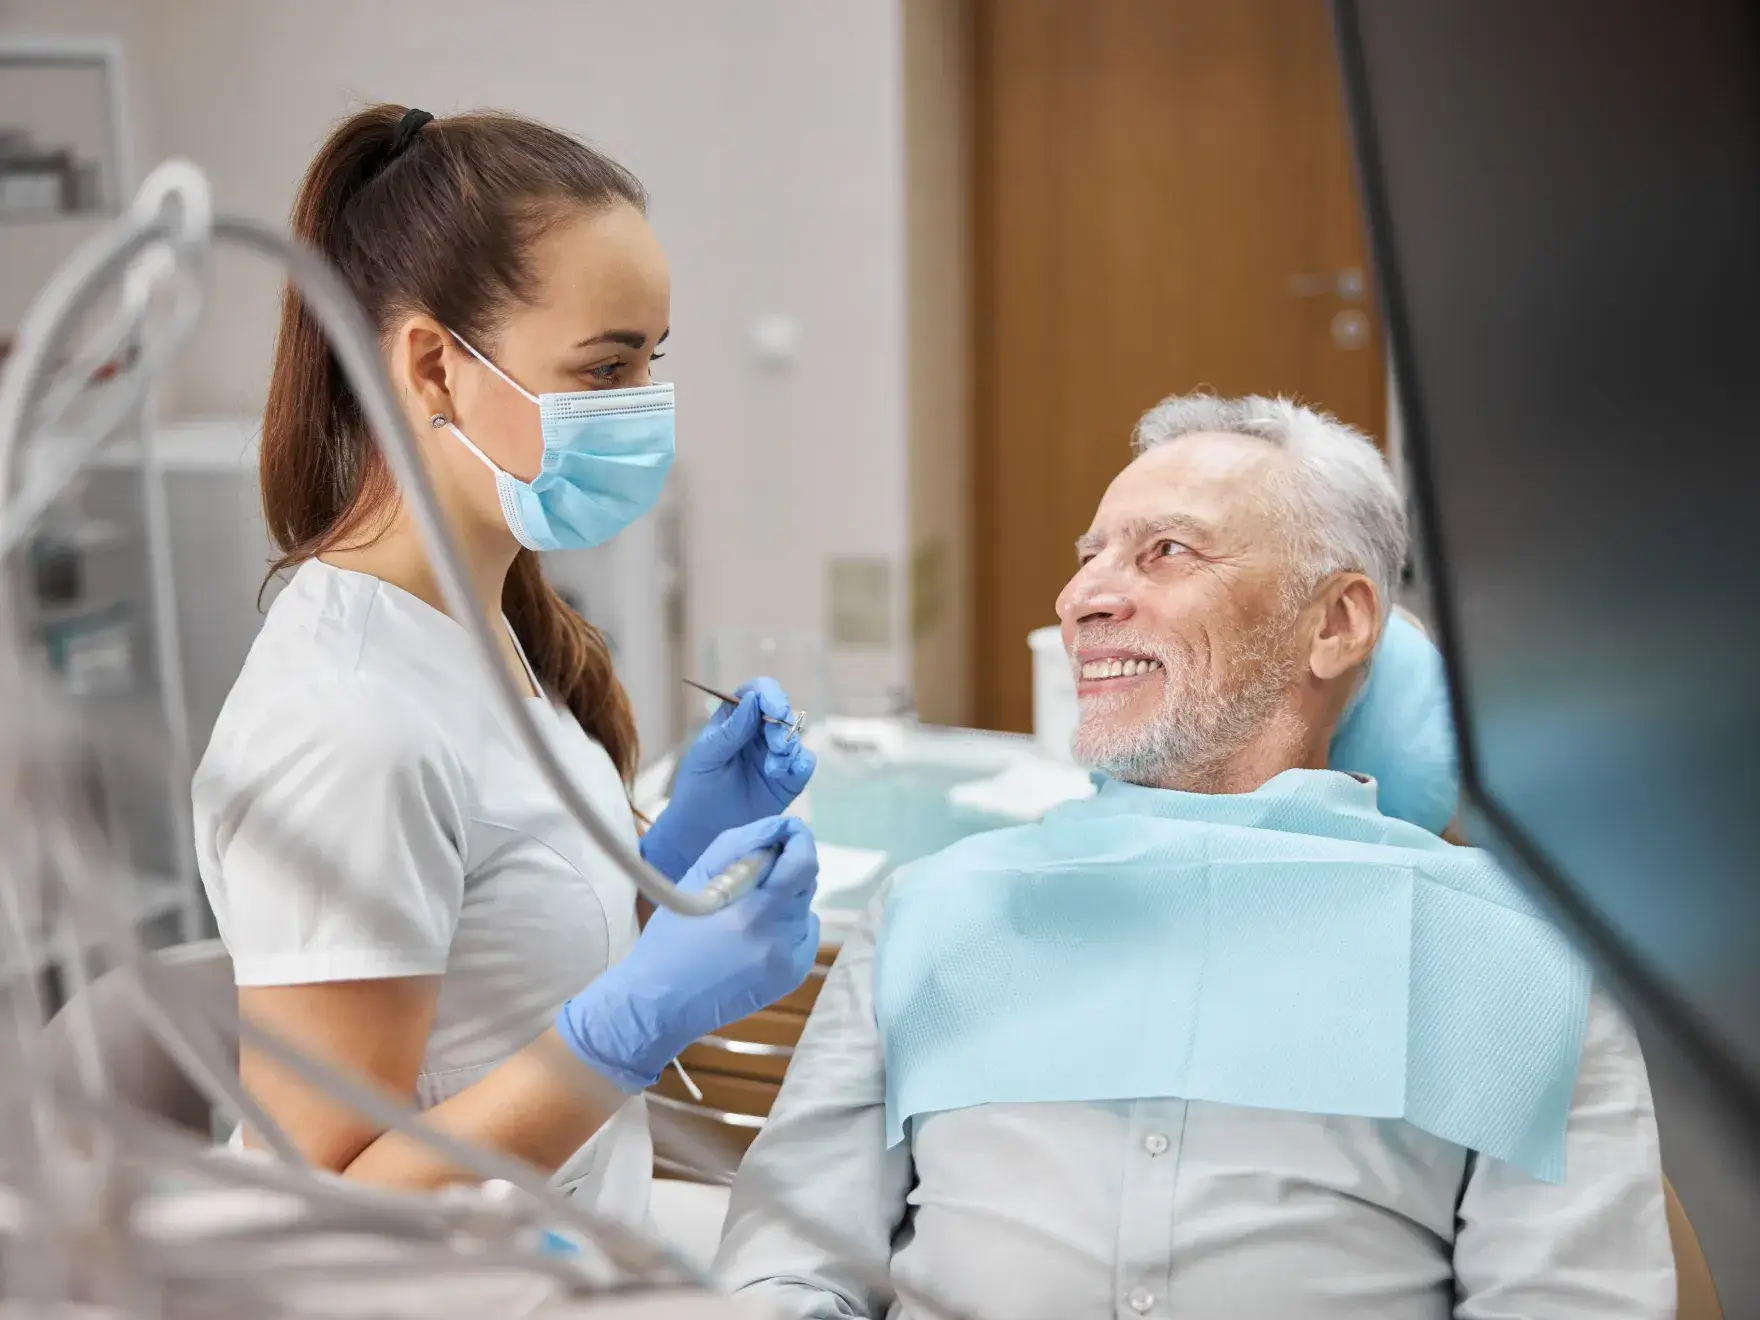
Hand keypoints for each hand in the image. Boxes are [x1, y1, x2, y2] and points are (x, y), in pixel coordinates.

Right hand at [555, 816, 820, 1089]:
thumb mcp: (695, 880)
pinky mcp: (791, 977)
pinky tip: (754, 935)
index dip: (799, 840)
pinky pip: (803, 935)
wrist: (660, 1004)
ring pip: (805, 908)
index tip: (788, 832)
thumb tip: (778, 826)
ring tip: (745, 911)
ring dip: (784, 898)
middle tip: (756, 871)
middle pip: (806, 884)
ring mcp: (789, 963)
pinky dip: (786, 926)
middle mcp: (779, 940)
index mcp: (754, 913)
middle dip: (787, 868)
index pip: (803, 864)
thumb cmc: (669, 939)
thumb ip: (739, 847)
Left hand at [640, 677, 815, 881]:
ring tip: (773, 769)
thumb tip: (753, 700)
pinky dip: (801, 763)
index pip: (757, 693)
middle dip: (782, 726)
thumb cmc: (697, 790)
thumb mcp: (706, 757)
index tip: (775, 709)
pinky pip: (805, 763)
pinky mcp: (789, 779)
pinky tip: (786, 774)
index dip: (769, 695)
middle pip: (782, 713)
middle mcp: (758, 733)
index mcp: (735, 720)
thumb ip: (730, 731)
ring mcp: (775, 755)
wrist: (701, 833)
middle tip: (776, 746)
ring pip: (795, 737)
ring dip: (789, 747)